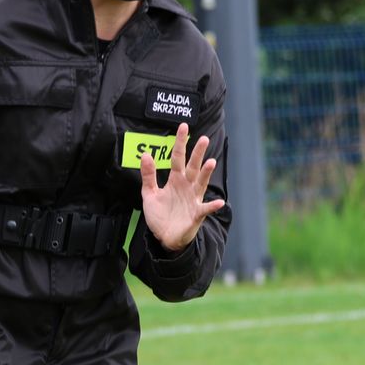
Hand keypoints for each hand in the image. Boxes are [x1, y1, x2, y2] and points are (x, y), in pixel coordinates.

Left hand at [139, 122, 225, 251]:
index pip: (178, 158)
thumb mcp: (149, 194)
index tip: (183, 127)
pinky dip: (212, 206)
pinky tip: (218, 202)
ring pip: (201, 183)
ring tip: (211, 162)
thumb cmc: (160, 215)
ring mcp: (193, 199)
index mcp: (176, 180)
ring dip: (206, 174)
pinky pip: (205, 209)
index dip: (180, 142)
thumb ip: (148, 175)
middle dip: (198, 153)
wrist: (165, 238)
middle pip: (193, 166)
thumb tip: (146, 155)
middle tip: (204, 139)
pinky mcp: (196, 214)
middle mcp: (187, 186)